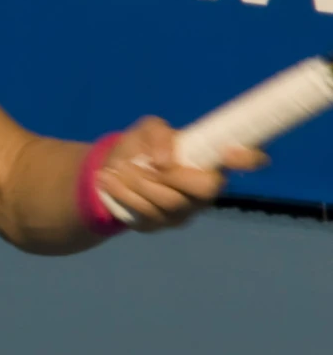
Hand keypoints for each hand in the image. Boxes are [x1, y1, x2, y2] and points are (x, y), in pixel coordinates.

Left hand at [92, 116, 266, 231]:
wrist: (113, 170)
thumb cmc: (143, 147)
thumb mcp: (147, 129)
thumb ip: (158, 134)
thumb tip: (164, 160)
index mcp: (212, 161)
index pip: (246, 158)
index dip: (247, 157)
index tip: (230, 150)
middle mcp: (206, 190)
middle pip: (207, 188)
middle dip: (173, 175)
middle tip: (145, 163)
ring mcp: (185, 211)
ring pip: (170, 202)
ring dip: (139, 182)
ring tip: (119, 168)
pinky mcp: (159, 224)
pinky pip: (145, 214)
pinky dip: (122, 193)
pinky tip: (108, 180)